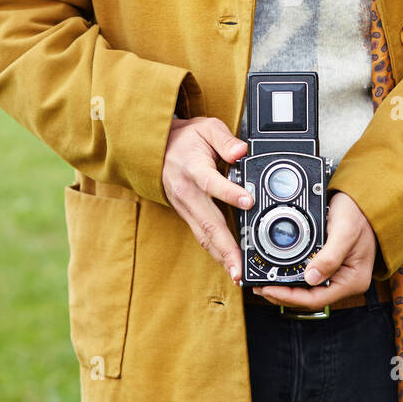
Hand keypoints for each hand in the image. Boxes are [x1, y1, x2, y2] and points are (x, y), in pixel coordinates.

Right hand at [161, 116, 251, 282]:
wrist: (154, 148)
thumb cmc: (185, 139)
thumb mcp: (205, 127)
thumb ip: (225, 139)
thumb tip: (241, 150)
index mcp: (193, 168)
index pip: (211, 182)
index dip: (229, 192)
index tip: (248, 201)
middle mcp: (187, 192)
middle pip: (208, 222)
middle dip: (226, 247)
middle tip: (240, 267)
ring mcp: (184, 207)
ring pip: (204, 235)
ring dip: (221, 256)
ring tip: (237, 274)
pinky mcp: (186, 215)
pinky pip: (201, 236)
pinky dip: (215, 252)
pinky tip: (228, 264)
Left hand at [253, 191, 375, 310]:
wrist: (362, 201)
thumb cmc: (358, 214)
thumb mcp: (344, 232)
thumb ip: (329, 256)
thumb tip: (311, 278)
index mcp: (353, 280)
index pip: (317, 299)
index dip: (290, 297)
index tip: (269, 289)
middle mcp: (345, 282)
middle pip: (309, 298)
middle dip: (283, 294)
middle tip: (260, 287)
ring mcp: (337, 275)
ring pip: (306, 290)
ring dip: (285, 287)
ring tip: (264, 282)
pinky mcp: (329, 267)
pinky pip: (307, 277)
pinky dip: (291, 277)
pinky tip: (278, 273)